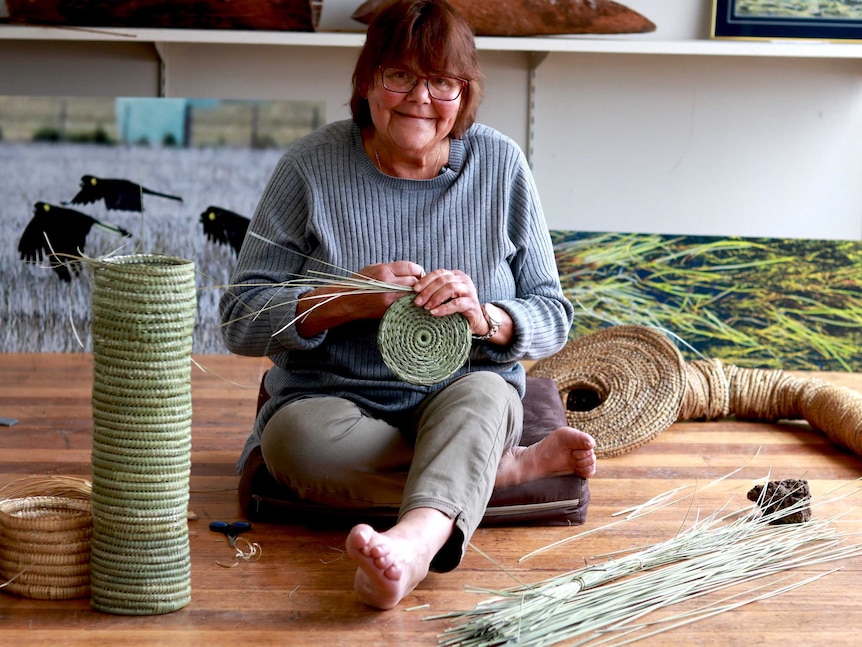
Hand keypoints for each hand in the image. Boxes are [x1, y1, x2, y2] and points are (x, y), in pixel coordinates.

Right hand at [295, 260, 423, 335]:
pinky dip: (408, 301)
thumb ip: (392, 268)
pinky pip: (405, 303)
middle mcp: (387, 284)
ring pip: (412, 294)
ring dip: (414, 293)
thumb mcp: (374, 268)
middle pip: (414, 281)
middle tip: (418, 285)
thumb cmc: (360, 283)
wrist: (347, 301)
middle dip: (418, 283)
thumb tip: (410, 270)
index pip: (411, 267)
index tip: (418, 273)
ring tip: (412, 293)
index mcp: (384, 270)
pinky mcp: (389, 309)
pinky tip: (406, 300)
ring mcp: (389, 298)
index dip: (418, 270)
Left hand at [412, 268, 487, 335]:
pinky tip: (435, 312)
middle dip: (428, 291)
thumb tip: (414, 291)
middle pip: (443, 280)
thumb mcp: (444, 296)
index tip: (414, 289)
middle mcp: (463, 280)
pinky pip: (457, 303)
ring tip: (426, 307)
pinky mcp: (472, 303)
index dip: (425, 280)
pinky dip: (444, 308)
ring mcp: (469, 290)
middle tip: (418, 302)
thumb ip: (434, 290)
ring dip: (436, 298)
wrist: (474, 321)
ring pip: (450, 288)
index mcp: (455, 275)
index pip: (438, 273)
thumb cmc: (456, 308)